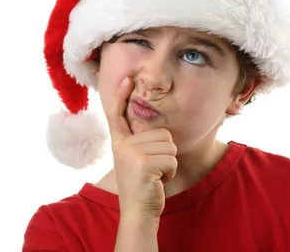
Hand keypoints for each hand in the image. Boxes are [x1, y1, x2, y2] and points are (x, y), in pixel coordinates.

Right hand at [105, 76, 177, 218]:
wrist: (138, 212)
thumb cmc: (143, 185)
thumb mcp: (135, 159)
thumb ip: (138, 141)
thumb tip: (154, 127)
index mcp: (119, 142)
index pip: (118, 113)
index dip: (121, 95)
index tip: (128, 78)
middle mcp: (122, 145)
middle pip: (161, 133)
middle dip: (164, 153)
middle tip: (152, 170)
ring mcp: (131, 153)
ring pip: (169, 146)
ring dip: (168, 163)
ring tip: (154, 175)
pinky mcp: (143, 163)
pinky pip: (171, 159)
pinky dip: (170, 172)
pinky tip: (158, 181)